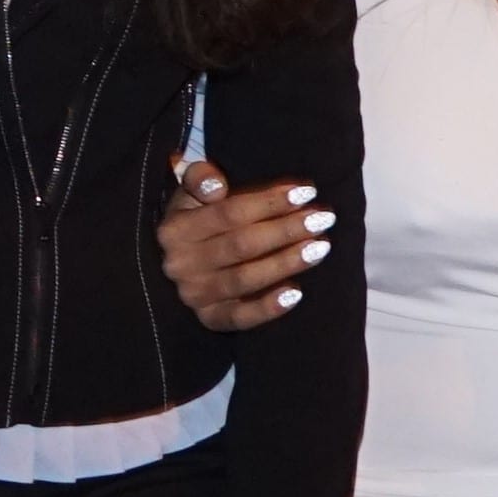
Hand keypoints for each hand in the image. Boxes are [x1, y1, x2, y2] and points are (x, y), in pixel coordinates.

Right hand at [158, 159, 325, 333]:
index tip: (305, 192)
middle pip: (241, 246)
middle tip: (322, 218)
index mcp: (175, 230)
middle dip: (286, 230)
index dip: (268, 202)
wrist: (182, 261)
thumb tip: (216, 185)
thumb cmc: (198, 220)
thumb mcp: (192, 193)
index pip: (227, 213)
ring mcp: (194, 294)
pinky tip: (296, 293)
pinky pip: (241, 318)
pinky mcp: (209, 318)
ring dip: (286, 263)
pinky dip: (268, 308)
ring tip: (320, 247)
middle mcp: (180, 264)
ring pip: (245, 279)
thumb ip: (200, 178)